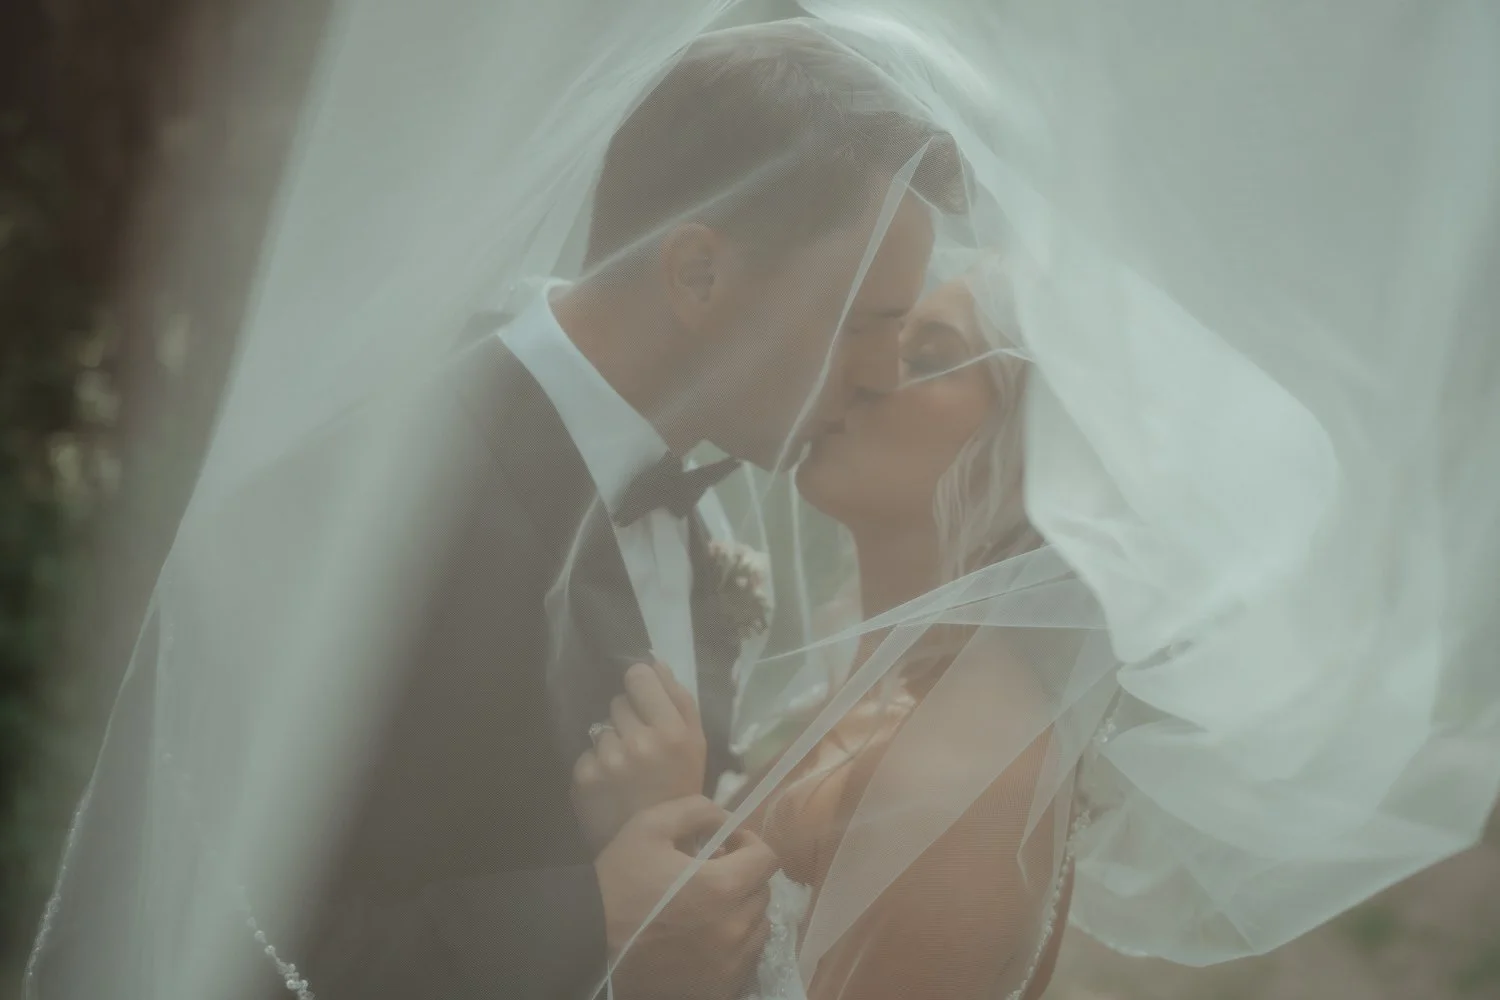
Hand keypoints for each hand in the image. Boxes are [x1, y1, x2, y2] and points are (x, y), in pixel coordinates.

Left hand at [573, 661, 707, 848]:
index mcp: (673, 732)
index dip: (640, 685)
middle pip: (618, 701)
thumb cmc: (680, 790)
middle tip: (641, 747)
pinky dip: (596, 765)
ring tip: (626, 769)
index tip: (644, 700)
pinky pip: (586, 752)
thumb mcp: (697, 745)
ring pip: (601, 727)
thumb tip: (654, 661)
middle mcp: (640, 742)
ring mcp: (609, 760)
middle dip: (628, 718)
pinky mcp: (584, 777)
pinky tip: (610, 785)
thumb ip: (679, 699)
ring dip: (611, 742)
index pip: (639, 677)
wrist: (657, 847)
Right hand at [595, 795, 776, 999]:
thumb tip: (727, 819)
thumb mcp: (649, 827)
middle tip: (709, 873)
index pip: (767, 858)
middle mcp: (735, 929)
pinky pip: (744, 961)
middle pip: (762, 893)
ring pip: (757, 928)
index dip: (748, 843)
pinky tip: (701, 937)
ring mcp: (729, 965)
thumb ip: (697, 811)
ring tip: (705, 907)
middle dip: (742, 876)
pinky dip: (732, 945)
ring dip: (740, 911)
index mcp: (722, 887)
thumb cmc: (618, 884)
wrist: (587, 944)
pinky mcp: (718, 990)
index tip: (726, 845)